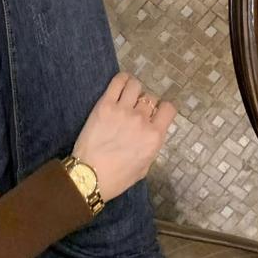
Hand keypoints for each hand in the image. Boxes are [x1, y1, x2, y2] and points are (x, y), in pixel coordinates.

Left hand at [71, 72, 177, 201]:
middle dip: (145, 104)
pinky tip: (122, 82)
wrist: (89, 177)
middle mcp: (142, 120)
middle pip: (151, 98)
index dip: (162, 110)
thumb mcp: (144, 167)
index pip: (168, 109)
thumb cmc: (118, 178)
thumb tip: (151, 132)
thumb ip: (151, 146)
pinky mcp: (105, 105)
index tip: (156, 114)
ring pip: (136, 86)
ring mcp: (123, 110)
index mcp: (154, 137)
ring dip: (134, 90)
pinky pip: (118, 81)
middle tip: (136, 111)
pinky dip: (123, 79)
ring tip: (128, 97)